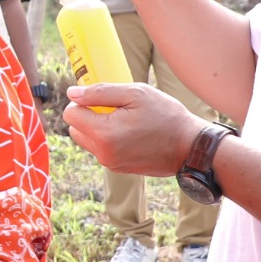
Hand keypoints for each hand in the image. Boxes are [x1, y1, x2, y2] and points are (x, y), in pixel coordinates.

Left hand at [60, 81, 204, 175]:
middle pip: (75, 128)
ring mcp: (110, 163)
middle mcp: (103, 153)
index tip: (101, 98)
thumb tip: (72, 93)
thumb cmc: (165, 116)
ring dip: (97, 128)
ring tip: (124, 120)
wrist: (190, 146)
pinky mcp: (119, 168)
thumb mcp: (135, 94)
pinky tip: (130, 132)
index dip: (82, 101)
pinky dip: (108, 139)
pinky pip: (102, 149)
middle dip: (87, 115)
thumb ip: (99, 92)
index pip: (70, 114)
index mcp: (104, 133)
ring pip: (87, 140)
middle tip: (114, 108)